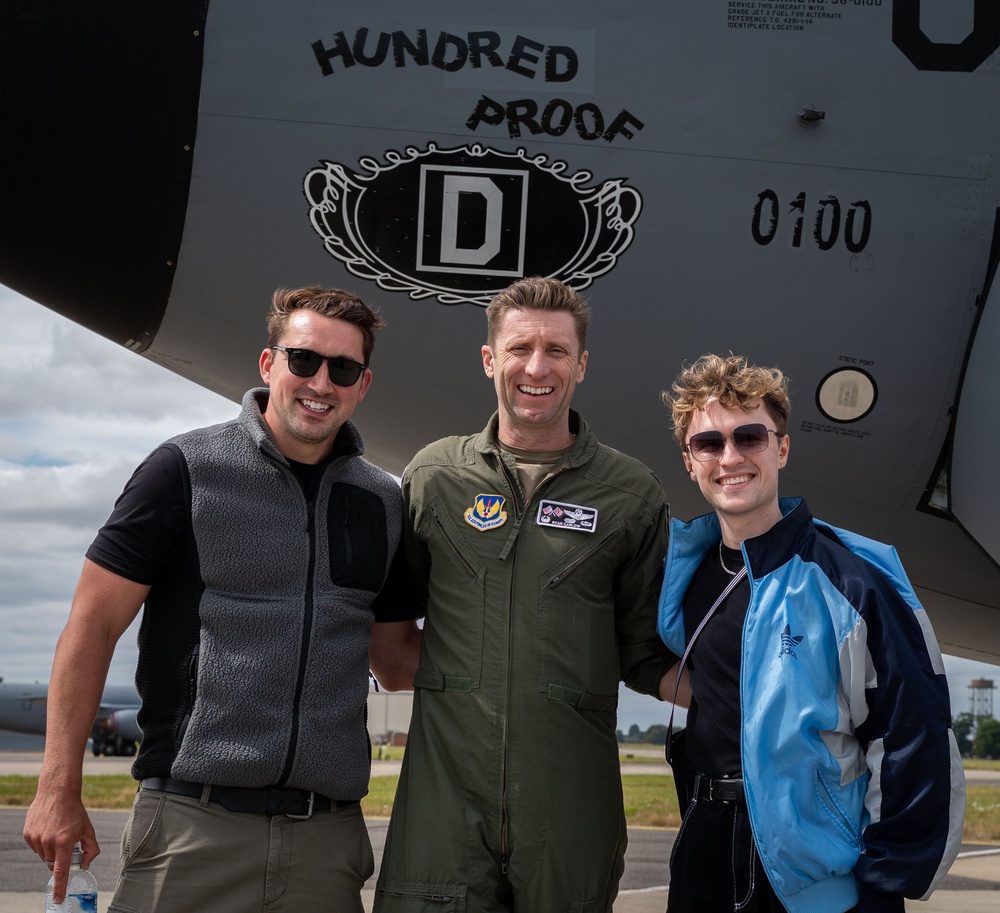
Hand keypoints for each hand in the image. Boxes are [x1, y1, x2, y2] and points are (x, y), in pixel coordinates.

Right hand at [24, 789, 99, 903]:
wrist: (57, 792)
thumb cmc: (75, 811)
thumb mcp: (88, 829)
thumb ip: (90, 849)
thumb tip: (85, 865)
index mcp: (64, 842)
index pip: (61, 871)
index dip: (60, 887)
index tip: (58, 899)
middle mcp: (48, 842)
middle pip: (52, 863)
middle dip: (59, 858)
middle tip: (65, 844)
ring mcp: (36, 838)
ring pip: (43, 855)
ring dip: (50, 849)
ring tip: (56, 832)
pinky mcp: (27, 834)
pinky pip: (35, 847)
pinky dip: (42, 842)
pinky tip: (48, 829)